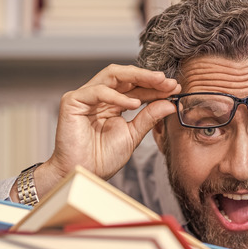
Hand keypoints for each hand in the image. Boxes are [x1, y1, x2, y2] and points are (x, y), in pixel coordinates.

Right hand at [37, 64, 180, 194]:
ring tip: (157, 83)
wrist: (84, 173)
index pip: (135, 88)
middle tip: (168, 82)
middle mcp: (99, 96)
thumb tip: (170, 104)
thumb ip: (149, 118)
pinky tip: (134, 104)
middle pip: (125, 77)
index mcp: (112, 103)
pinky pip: (97, 91)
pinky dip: (117, 96)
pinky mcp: (72, 101)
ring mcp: (85, 96)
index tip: (175, 88)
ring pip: (112, 75)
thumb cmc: (103, 157)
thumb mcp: (133, 135)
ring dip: (137, 77)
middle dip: (148, 77)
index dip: (155, 87)